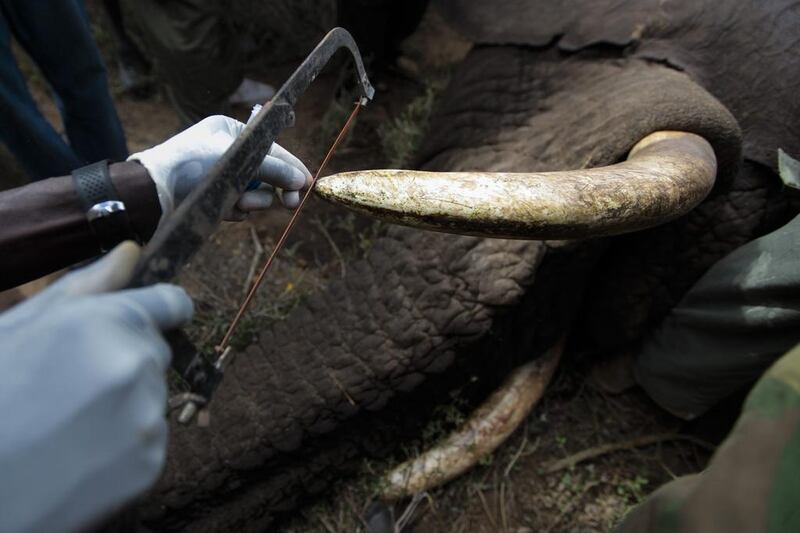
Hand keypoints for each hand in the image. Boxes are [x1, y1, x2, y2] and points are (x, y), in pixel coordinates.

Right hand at [0, 242, 192, 531]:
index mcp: (106, 322)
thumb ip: (85, 287)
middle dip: (125, 361)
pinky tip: (78, 453)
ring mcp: (147, 417)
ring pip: (152, 397)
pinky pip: (149, 439)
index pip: (172, 303)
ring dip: (124, 405)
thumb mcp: (20, 329)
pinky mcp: (150, 463)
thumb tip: (131, 252)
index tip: (148, 320)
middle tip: (69, 386)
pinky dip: (123, 445)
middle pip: (155, 352)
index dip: (160, 310)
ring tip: (68, 424)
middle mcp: (137, 365)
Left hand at [129, 115, 311, 219]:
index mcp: (232, 130)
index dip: (292, 166)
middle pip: (267, 172)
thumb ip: (273, 169)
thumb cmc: (190, 165)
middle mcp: (228, 151)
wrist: (152, 194)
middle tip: (291, 205)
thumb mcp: (236, 161)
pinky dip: (236, 210)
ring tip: (239, 203)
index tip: (308, 183)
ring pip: (255, 192)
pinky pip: (239, 206)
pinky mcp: (214, 198)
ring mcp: (221, 176)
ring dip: (252, 200)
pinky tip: (225, 210)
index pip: (272, 147)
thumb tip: (302, 181)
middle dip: (275, 189)